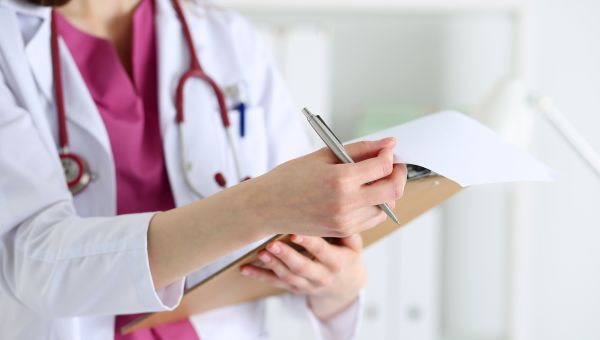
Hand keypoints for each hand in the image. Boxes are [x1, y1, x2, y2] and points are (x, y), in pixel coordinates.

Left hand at [240, 234, 366, 319]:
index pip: (322, 252)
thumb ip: (347, 230)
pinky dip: (259, 276)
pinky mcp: (294, 288)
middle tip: (272, 244)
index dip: (309, 243)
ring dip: (273, 265)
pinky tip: (245, 268)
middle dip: (286, 256)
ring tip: (261, 252)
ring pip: (288, 276)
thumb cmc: (346, 255)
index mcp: (337, 263)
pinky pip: (275, 283)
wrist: (345, 285)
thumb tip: (340, 210)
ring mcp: (306, 285)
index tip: (295, 232)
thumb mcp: (354, 245)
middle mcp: (322, 276)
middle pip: (302, 267)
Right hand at [249, 138, 407, 236]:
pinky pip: (371, 219)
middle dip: (398, 175)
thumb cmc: (291, 177)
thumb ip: (359, 149)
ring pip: (385, 207)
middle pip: (393, 190)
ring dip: (386, 192)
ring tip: (373, 180)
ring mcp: (345, 220)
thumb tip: (389, 144)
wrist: (267, 207)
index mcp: (340, 179)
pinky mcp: (343, 231)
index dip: (390, 155)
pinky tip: (362, 195)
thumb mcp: (324, 155)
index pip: (383, 166)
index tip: (387, 150)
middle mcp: (346, 203)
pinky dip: (374, 206)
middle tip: (393, 166)